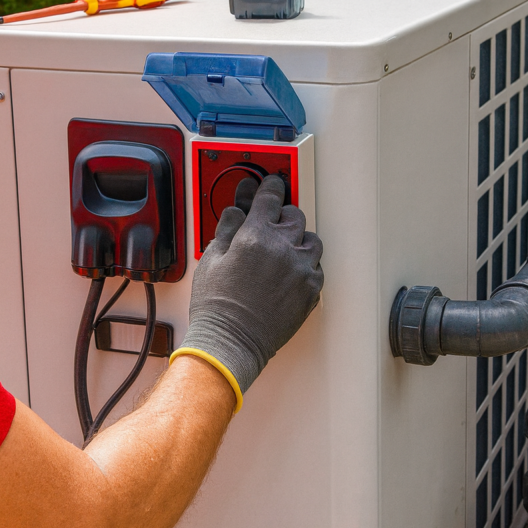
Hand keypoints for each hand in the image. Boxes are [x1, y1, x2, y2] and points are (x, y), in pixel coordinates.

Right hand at [172, 175, 322, 409]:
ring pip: (312, 240)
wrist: (231, 342)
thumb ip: (227, 228)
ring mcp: (302, 270)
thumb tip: (235, 211)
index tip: (272, 184)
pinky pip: (317, 268)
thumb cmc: (217, 307)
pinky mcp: (311, 291)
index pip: (270, 197)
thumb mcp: (211, 259)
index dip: (270, 187)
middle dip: (282, 216)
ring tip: (282, 252)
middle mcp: (284, 249)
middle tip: (271, 225)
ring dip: (299, 240)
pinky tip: (289, 274)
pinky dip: (306, 266)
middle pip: (294, 215)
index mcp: (256, 236)